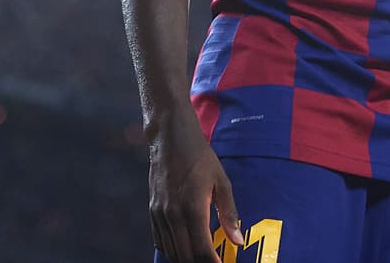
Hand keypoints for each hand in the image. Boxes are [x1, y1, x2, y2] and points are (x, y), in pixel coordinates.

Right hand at [147, 115, 244, 262]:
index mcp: (193, 208)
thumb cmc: (199, 156)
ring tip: (201, 256)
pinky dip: (171, 249)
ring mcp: (160, 214)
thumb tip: (237, 240)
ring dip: (186, 258)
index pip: (202, 251)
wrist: (171, 138)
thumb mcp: (221, 182)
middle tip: (213, 261)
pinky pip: (159, 240)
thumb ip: (229, 214)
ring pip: (171, 251)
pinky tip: (184, 246)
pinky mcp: (152, 210)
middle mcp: (173, 215)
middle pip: (185, 256)